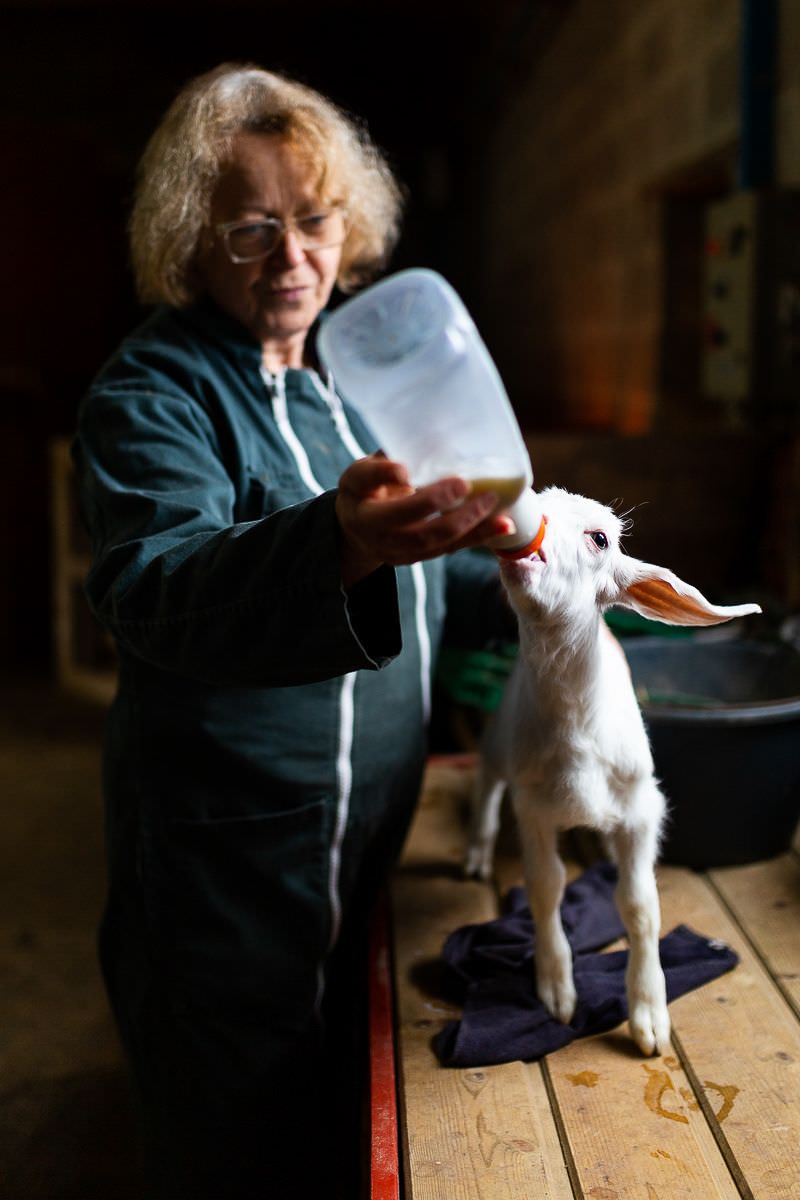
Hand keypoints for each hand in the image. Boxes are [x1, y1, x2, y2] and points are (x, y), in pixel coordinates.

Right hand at [335, 454, 512, 586]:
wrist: (356, 528)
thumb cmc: (370, 486)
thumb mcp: (372, 465)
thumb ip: (397, 452)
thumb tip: (440, 426)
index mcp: (355, 491)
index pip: (365, 479)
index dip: (383, 474)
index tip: (404, 467)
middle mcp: (368, 524)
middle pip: (401, 520)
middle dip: (436, 503)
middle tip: (463, 483)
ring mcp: (390, 547)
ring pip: (429, 540)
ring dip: (465, 523)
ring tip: (492, 503)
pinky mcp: (412, 558)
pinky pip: (446, 549)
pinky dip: (476, 537)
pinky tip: (502, 525)